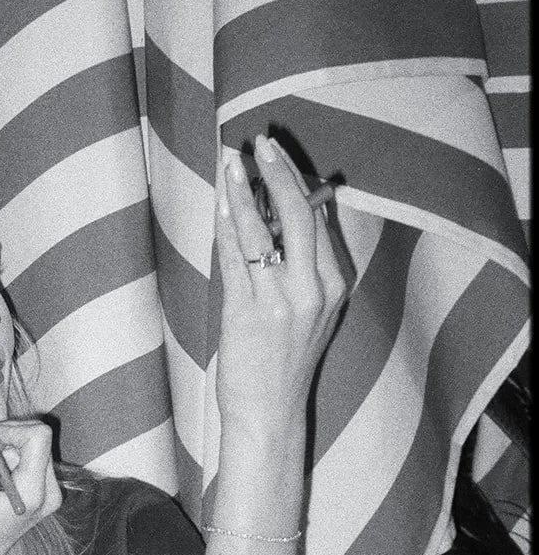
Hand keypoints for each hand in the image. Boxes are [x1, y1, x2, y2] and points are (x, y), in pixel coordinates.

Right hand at [0, 415, 60, 554]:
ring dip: (0, 451)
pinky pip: (27, 457)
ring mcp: (49, 492)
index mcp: (32, 493)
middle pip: (36, 438)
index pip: (38, 437)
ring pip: (29, 446)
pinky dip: (5, 460)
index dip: (9, 428)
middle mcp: (49, 491)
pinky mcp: (43, 491)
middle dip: (3, 439)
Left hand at [214, 133, 348, 437]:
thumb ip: (304, 267)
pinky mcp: (247, 311)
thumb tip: (282, 214)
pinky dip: (227, 226)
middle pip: (298, 214)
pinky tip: (220, 204)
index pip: (319, 219)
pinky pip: (236, 257)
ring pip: (262, 230)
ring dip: (243, 191)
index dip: (296, 181)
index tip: (277, 155)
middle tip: (259, 142)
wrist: (269, 412)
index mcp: (335, 285)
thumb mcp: (310, 312)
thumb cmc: (284, 361)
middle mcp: (314, 289)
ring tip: (230, 162)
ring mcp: (281, 300)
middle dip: (277, 172)